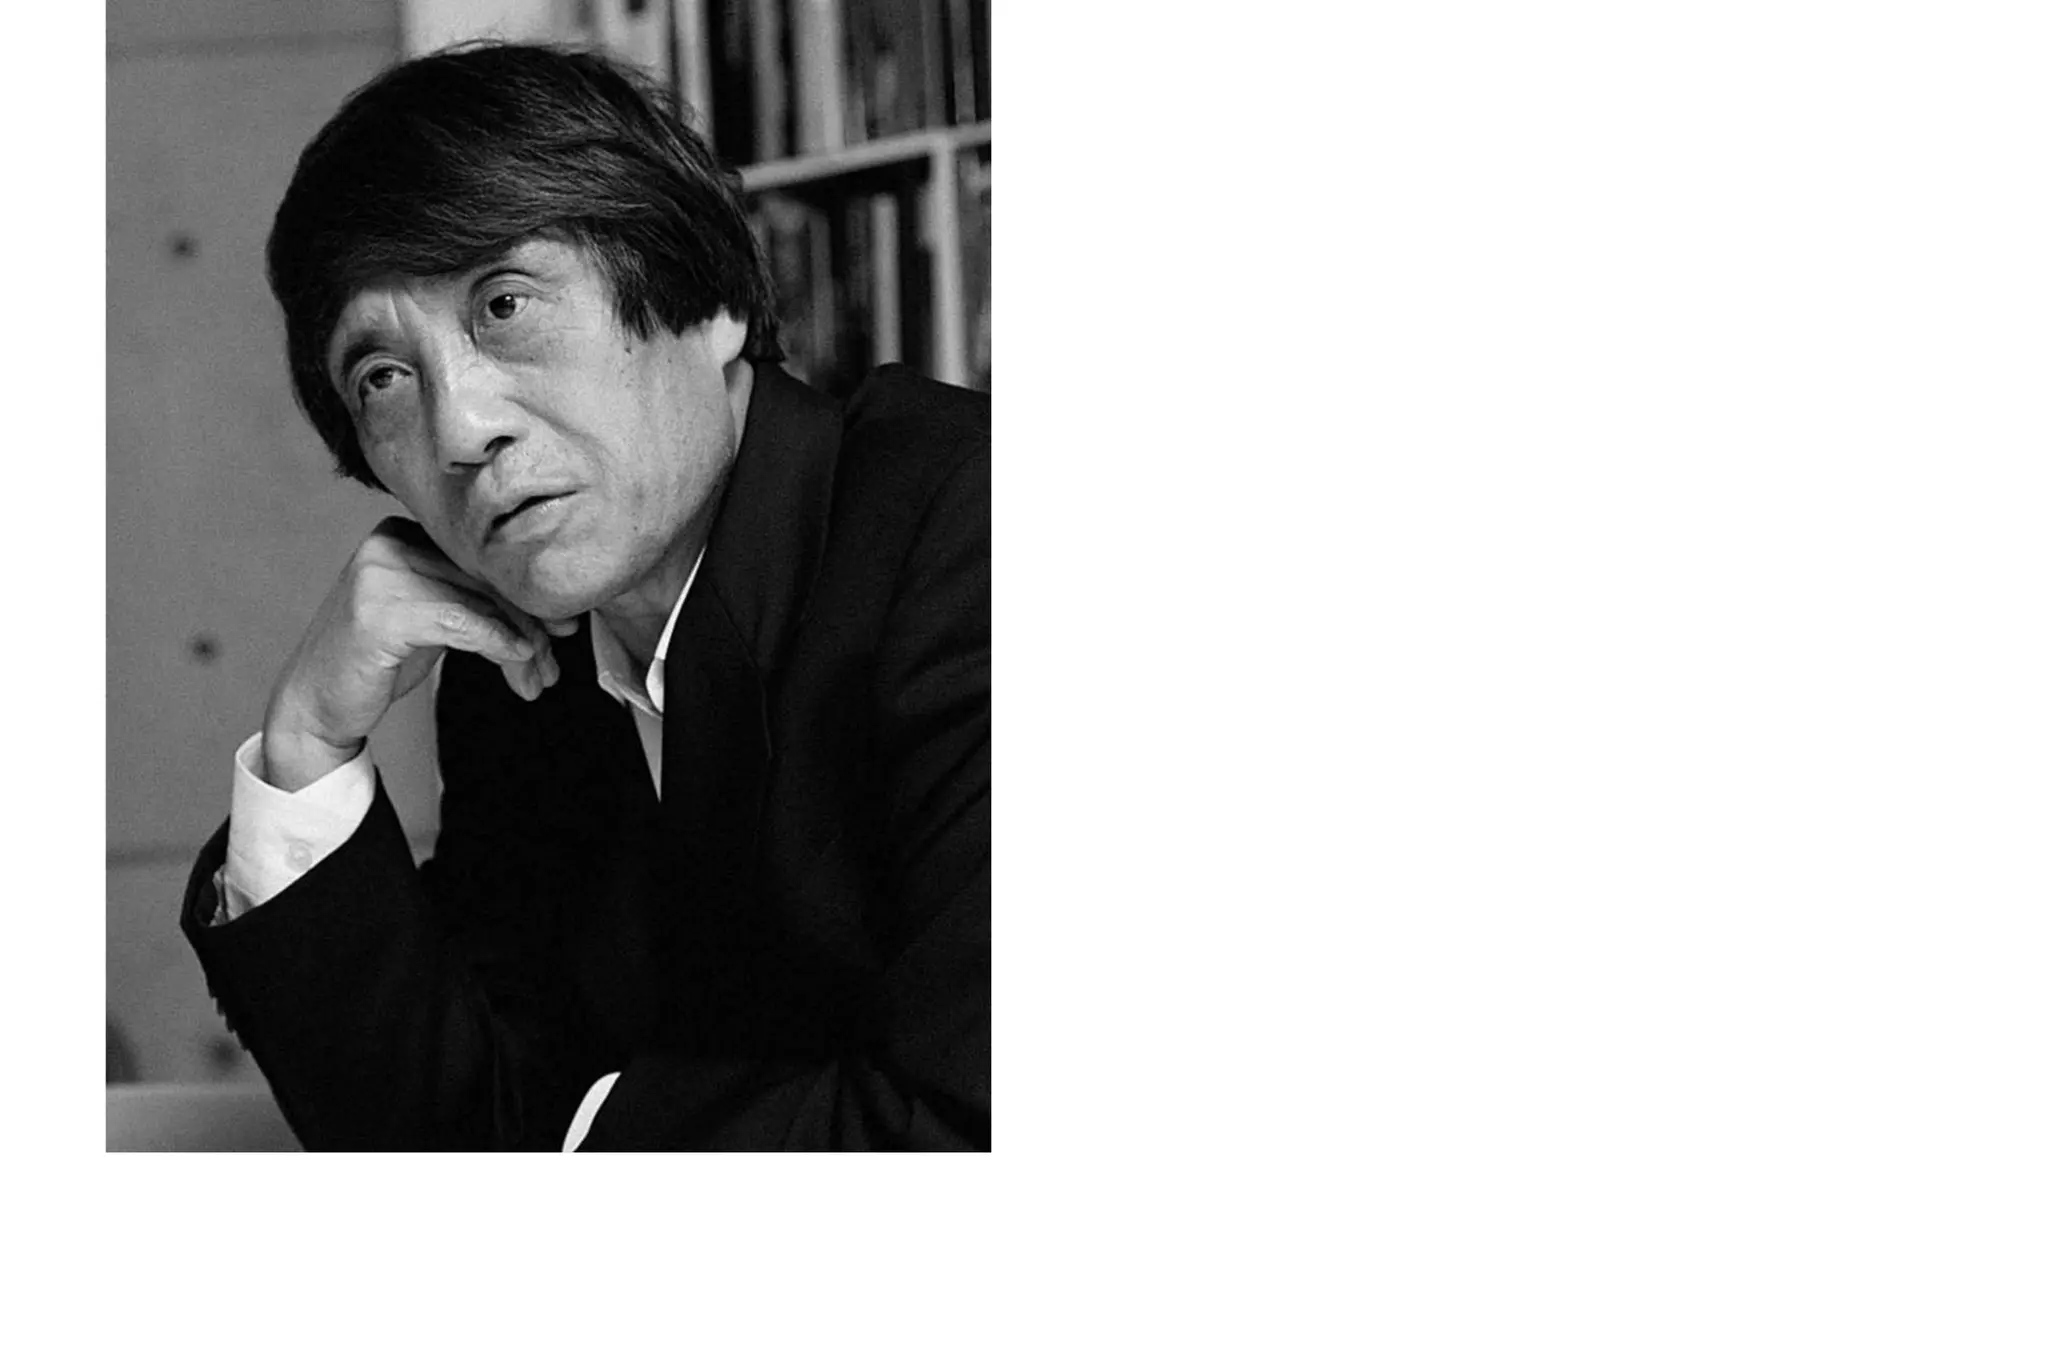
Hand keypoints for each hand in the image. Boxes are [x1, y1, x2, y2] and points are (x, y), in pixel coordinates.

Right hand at [261, 517, 577, 790]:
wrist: (317, 704)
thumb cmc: (378, 661)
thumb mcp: (433, 618)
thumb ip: (475, 601)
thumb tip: (550, 612)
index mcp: (403, 533)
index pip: (484, 559)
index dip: (529, 593)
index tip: (566, 624)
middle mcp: (389, 543)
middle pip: (485, 580)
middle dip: (530, 623)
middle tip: (555, 661)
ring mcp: (380, 575)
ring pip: (479, 603)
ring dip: (521, 644)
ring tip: (538, 678)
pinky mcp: (379, 612)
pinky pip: (460, 622)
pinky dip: (498, 642)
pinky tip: (519, 660)